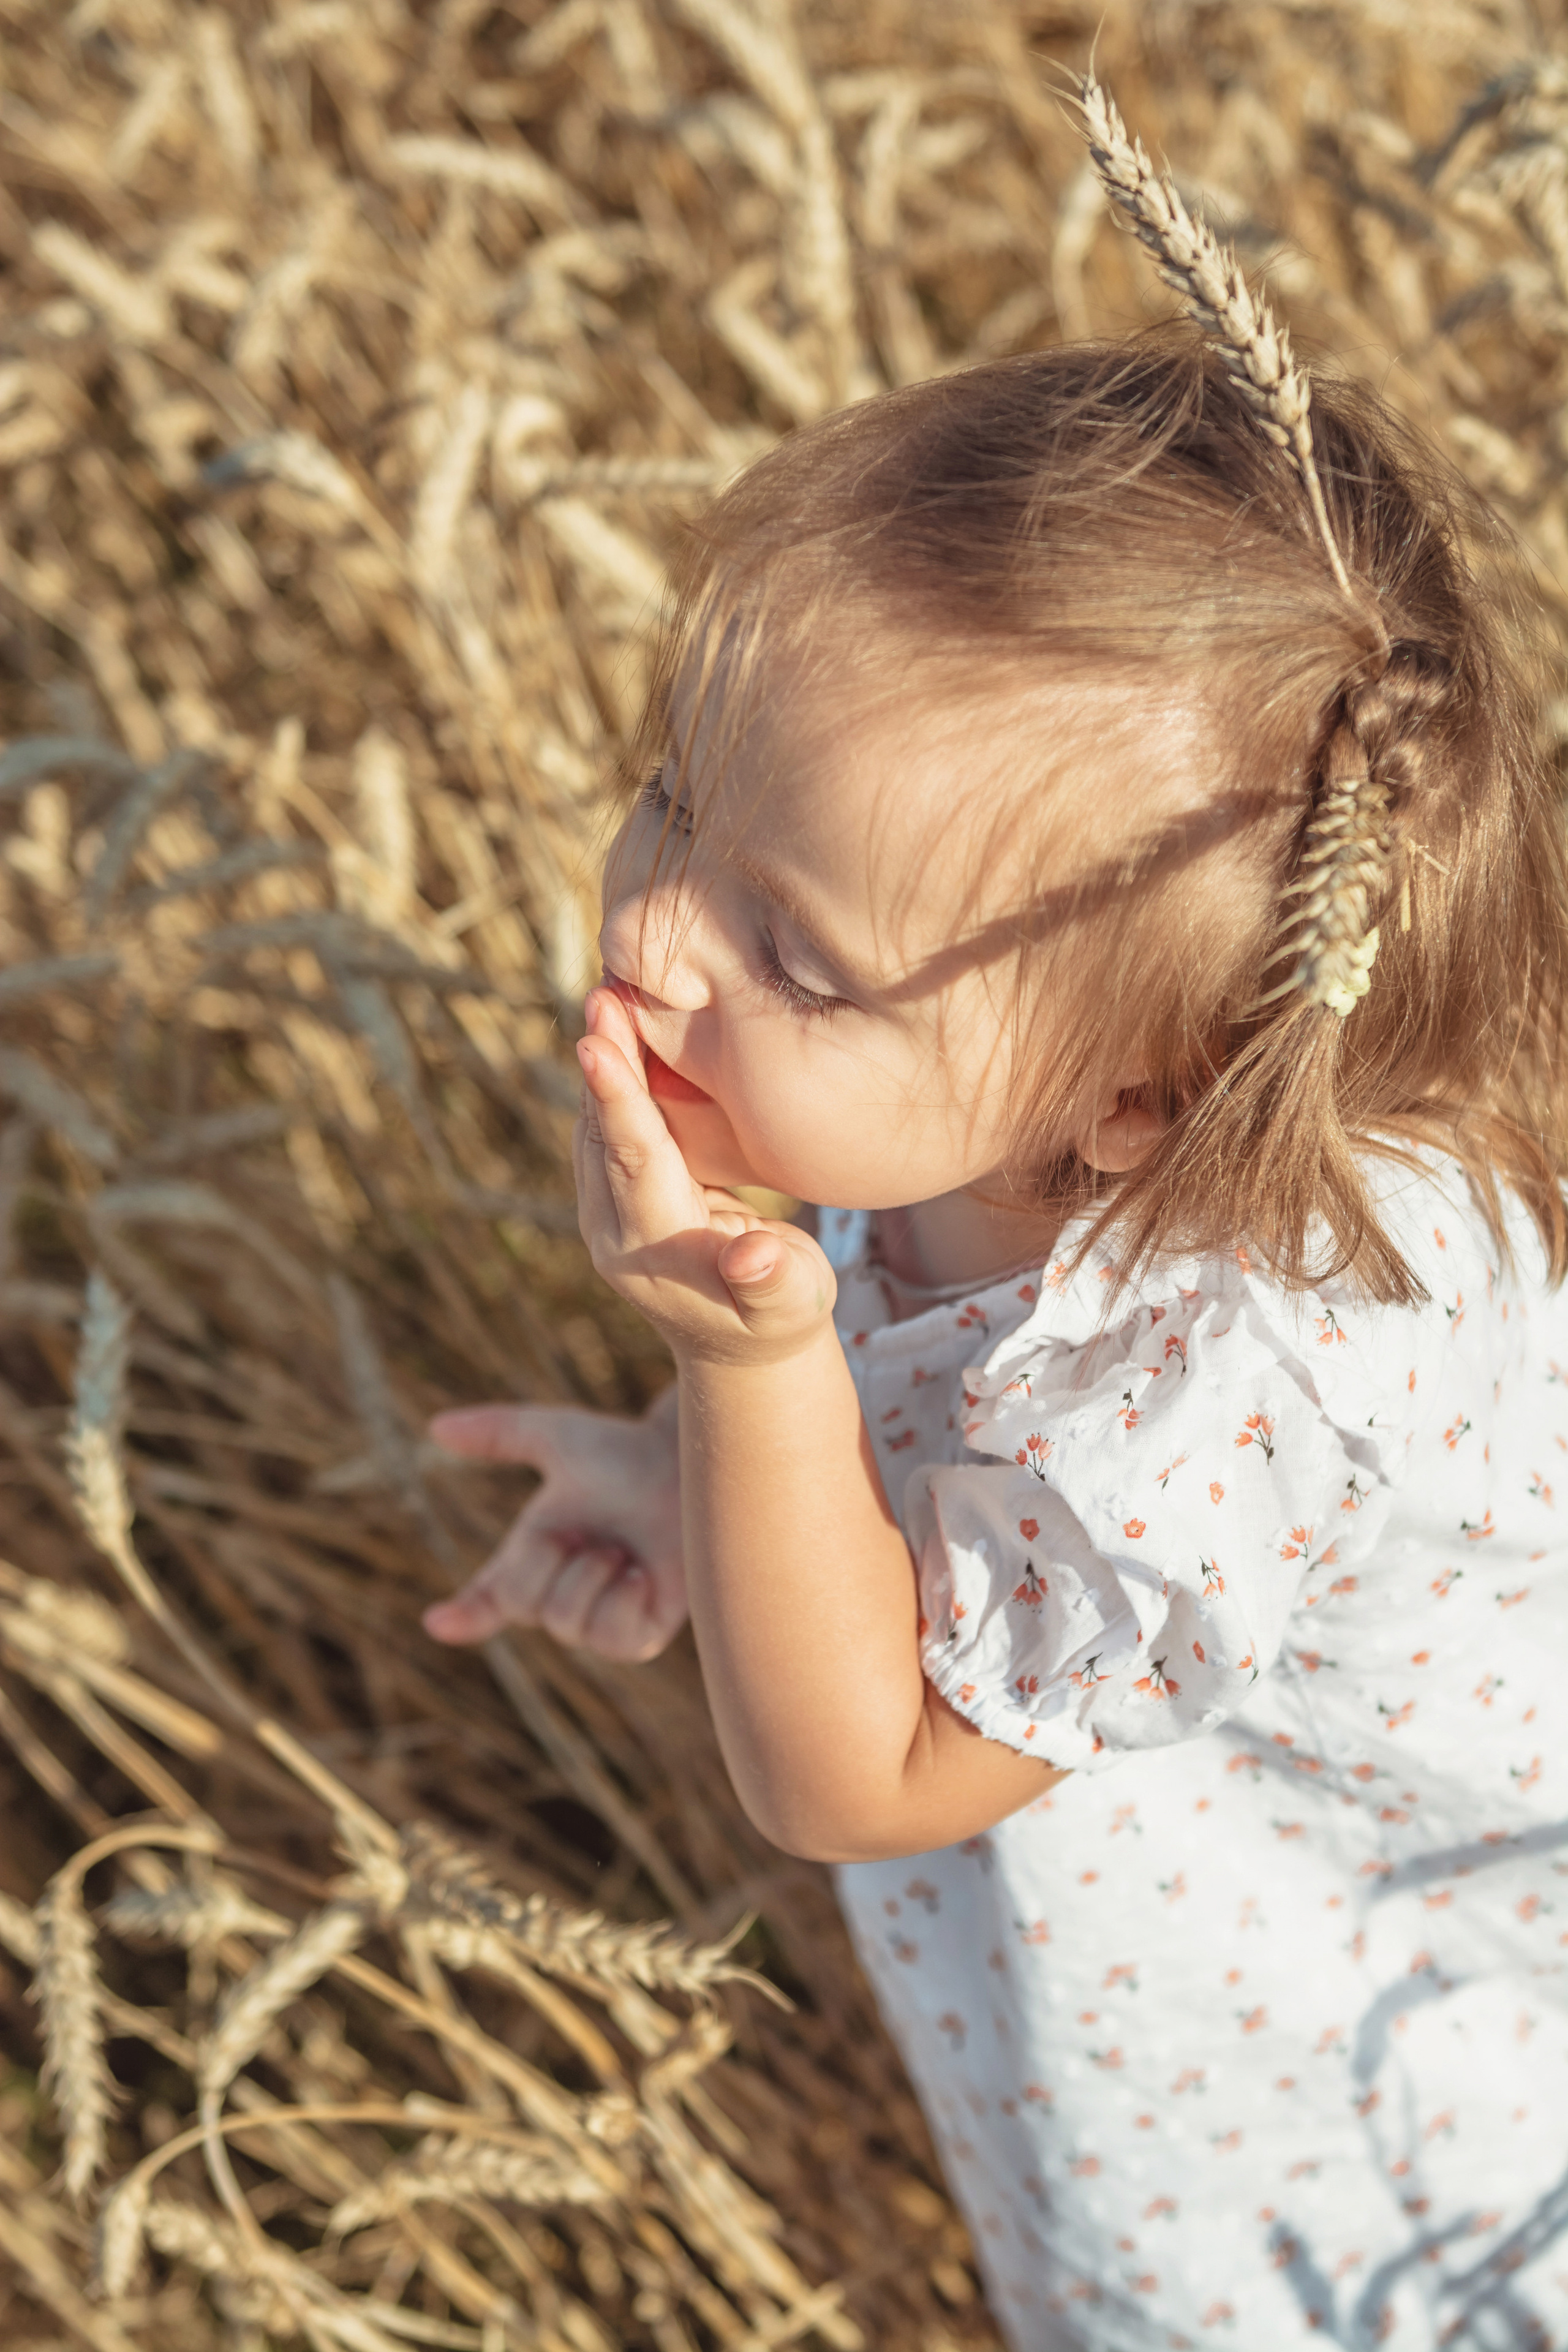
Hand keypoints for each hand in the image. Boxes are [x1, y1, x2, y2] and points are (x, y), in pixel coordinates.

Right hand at [422, 1400, 686, 1662]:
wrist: (689, 1465)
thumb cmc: (627, 1451)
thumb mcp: (556, 1437)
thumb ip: (497, 1433)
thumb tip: (437, 1427)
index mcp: (538, 1554)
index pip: (491, 1596)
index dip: (465, 1614)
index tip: (437, 1621)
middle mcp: (564, 1592)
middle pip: (521, 1601)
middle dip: (547, 1556)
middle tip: (587, 1529)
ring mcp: (601, 1621)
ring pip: (564, 1621)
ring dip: (591, 1571)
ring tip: (622, 1547)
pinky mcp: (639, 1638)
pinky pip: (609, 1635)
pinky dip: (622, 1595)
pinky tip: (642, 1573)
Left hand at [574, 985, 835, 1367]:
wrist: (743, 1345)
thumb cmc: (780, 1316)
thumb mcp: (790, 1303)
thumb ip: (771, 1280)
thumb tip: (752, 1256)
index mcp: (653, 1248)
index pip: (631, 1160)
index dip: (617, 1100)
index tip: (594, 1042)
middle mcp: (612, 1228)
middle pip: (603, 1130)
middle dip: (604, 1059)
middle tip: (604, 988)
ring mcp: (605, 1210)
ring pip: (599, 1122)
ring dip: (606, 1059)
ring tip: (612, 989)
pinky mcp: (616, 1191)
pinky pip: (611, 1124)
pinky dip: (617, 1076)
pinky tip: (629, 1024)